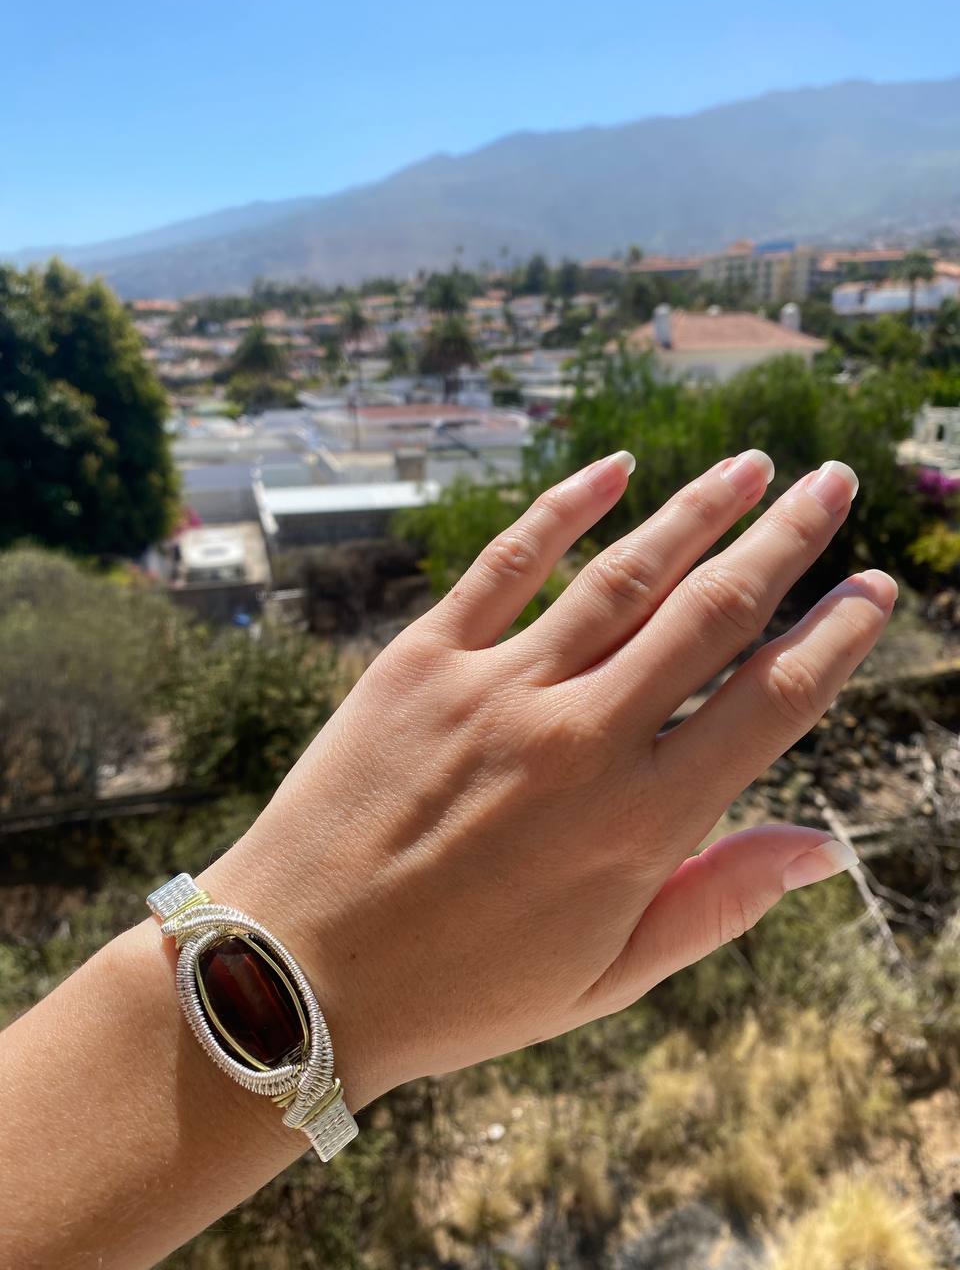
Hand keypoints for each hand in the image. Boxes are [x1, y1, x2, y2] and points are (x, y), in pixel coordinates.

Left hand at [206, 450, 894, 1109]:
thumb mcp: (607, 977)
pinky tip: (614, 468)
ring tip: (751, 465)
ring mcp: (497, 688)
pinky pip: (506, 564)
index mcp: (640, 823)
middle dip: (786, 540)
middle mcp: (581, 739)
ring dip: (697, 511)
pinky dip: (563, 508)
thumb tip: (825, 849)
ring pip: (623, 575)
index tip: (874, 591)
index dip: (835, 638)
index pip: (771, 703)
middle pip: (712, 613)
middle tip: (834, 485)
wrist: (297, 969)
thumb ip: (719, 903)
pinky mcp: (420, 660)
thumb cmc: (461, 989)